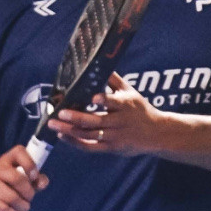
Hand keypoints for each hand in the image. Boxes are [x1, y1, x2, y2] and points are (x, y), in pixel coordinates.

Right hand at [0, 146, 48, 210]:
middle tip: (29, 199)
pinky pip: (3, 208)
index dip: (30, 164)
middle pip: (16, 178)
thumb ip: (34, 181)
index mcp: (7, 160)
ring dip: (22, 207)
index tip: (34, 177)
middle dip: (28, 193)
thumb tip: (43, 182)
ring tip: (24, 209)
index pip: (19, 151)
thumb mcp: (21, 184)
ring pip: (11, 197)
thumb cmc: (4, 189)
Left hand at [53, 73, 168, 157]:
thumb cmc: (140, 110)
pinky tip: (63, 135)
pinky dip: (76, 142)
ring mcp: (115, 137)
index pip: (114, 102)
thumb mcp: (131, 92)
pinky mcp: (111, 148)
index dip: (103, 100)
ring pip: (90, 135)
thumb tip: (101, 62)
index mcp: (125, 105)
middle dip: (76, 118)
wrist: (156, 134)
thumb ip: (114, 80)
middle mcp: (119, 122)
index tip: (93, 97)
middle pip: (96, 121)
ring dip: (70, 130)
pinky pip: (91, 147)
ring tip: (54, 125)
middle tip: (60, 113)